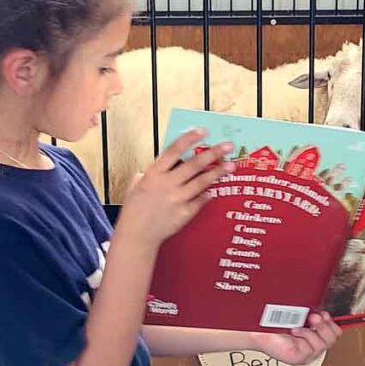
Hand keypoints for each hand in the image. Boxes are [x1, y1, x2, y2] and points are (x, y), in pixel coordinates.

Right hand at [117, 128, 233, 248]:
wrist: (137, 234)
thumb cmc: (134, 210)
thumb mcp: (136, 185)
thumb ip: (150, 173)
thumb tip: (164, 164)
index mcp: (154, 174)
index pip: (174, 150)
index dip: (188, 139)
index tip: (202, 131)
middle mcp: (167, 184)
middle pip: (194, 165)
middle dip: (212, 153)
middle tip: (227, 146)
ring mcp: (177, 199)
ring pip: (202, 182)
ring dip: (217, 172)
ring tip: (230, 166)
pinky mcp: (185, 213)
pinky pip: (201, 200)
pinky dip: (208, 194)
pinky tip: (215, 189)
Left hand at [250, 312, 341, 365]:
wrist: (257, 330)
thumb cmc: (273, 323)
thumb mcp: (299, 315)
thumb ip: (312, 313)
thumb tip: (322, 309)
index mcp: (313, 336)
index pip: (335, 332)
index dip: (331, 322)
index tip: (323, 313)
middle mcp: (312, 347)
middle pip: (333, 337)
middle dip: (325, 324)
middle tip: (314, 317)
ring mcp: (306, 354)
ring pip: (325, 342)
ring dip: (314, 330)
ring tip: (303, 324)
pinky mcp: (299, 358)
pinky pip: (312, 347)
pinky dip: (304, 335)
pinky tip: (295, 331)